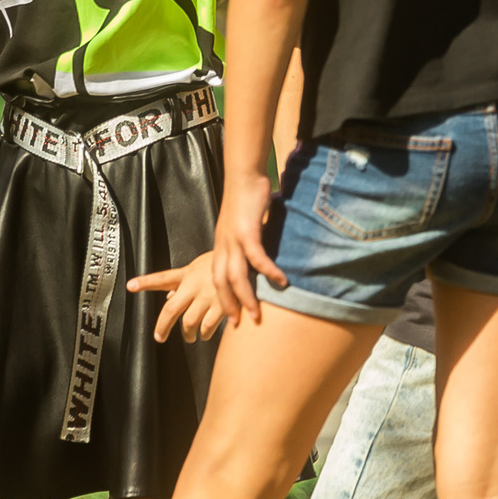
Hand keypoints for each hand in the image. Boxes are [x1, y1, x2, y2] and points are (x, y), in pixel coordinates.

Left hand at [127, 263, 229, 343]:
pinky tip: (205, 335)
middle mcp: (194, 286)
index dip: (145, 282)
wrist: (248, 264)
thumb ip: (182, 282)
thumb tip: (168, 297)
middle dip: (163, 326)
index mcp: (188, 274)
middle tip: (160, 337)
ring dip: (188, 334)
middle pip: (172, 309)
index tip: (130, 285)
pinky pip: (208, 327)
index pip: (163, 278)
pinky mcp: (223, 306)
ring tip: (190, 338)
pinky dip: (205, 334)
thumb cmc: (222, 265)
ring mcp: (208, 296)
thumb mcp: (199, 268)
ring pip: (189, 322)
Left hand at [210, 170, 284, 325]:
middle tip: (239, 324)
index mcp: (221, 246)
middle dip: (230, 305)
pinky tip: (280, 281)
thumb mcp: (243, 225)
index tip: (231, 316)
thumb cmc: (246, 199)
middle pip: (221, 283)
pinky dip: (267, 271)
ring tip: (256, 314)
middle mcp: (223, 246)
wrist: (243, 175)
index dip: (223, 299)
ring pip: (236, 276)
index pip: (217, 279)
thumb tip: (259, 256)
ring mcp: (234, 239)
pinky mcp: (247, 230)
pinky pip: (257, 257)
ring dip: (246, 296)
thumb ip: (248, 242)